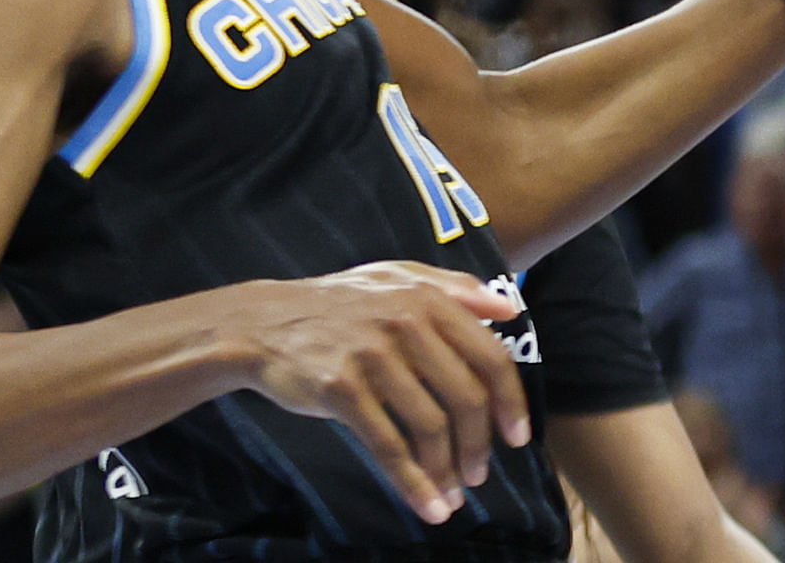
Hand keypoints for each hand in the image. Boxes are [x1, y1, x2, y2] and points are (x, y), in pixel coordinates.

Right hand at [235, 261, 535, 524]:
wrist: (264, 322)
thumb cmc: (339, 304)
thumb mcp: (397, 277)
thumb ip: (457, 288)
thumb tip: (511, 310)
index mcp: (427, 298)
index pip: (489, 356)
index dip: (511, 402)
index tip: (519, 438)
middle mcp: (405, 323)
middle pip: (465, 397)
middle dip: (479, 446)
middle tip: (479, 475)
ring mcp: (372, 356)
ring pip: (430, 426)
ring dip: (447, 471)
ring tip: (453, 495)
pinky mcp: (341, 389)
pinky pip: (388, 446)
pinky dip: (413, 483)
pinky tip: (428, 507)